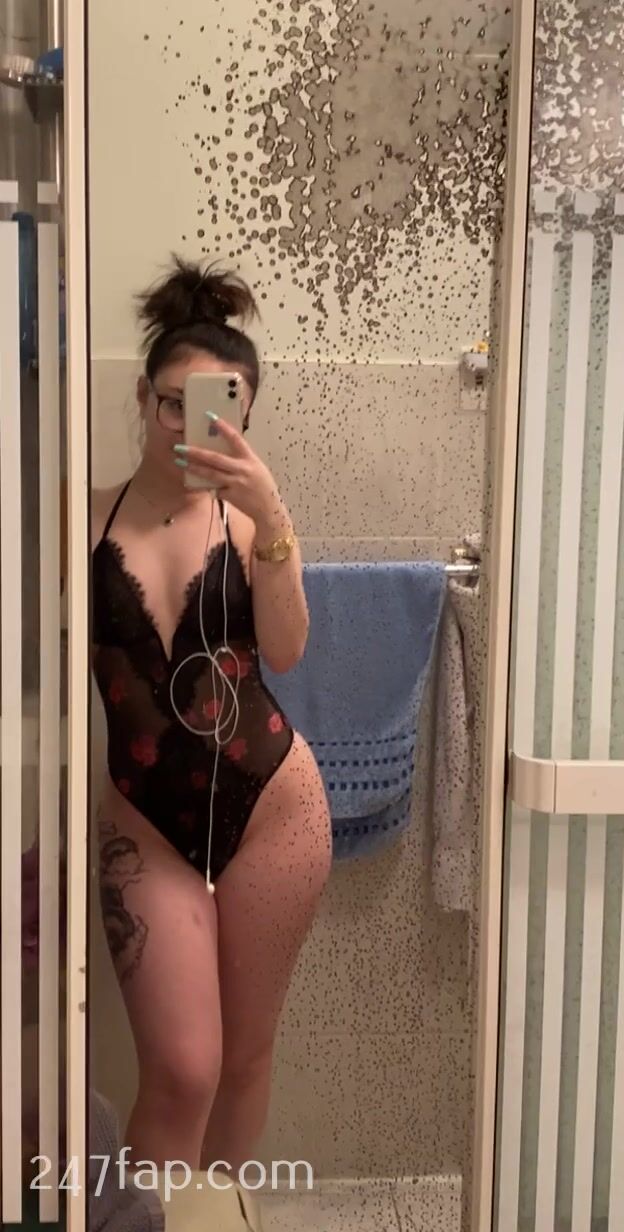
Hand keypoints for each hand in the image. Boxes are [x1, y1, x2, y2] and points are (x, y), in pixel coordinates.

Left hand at [173, 416, 289, 533]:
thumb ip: (240, 459)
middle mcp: (242, 469)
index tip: (210, 417)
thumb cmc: (262, 485)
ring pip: (210, 473)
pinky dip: (203, 485)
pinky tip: (192, 482)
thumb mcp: (256, 467)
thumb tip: (219, 452)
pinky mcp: (229, 496)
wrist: (268, 508)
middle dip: (195, 452)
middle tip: (180, 447)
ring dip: (193, 467)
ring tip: (179, 461)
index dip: (223, 427)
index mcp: (250, 459)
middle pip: (215, 458)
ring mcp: (235, 484)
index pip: (235, 438)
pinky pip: (213, 488)